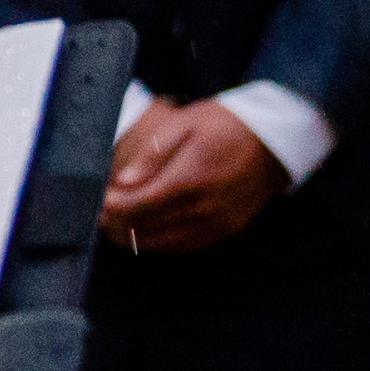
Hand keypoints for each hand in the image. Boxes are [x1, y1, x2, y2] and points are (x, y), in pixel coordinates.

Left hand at [102, 98, 285, 253]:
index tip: (95, 202)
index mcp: (189, 180)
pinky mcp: (225, 232)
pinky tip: (146, 231)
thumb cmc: (225, 125)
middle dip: (117, 225)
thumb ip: (152, 154)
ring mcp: (216, 225)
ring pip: (163, 244)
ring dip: (136, 238)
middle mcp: (202, 209)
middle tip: (98, 215)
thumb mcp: (184, 123)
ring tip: (116, 225)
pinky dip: (160, 242)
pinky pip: (184, 246)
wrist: (274, 141)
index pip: (137, 206)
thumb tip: (122, 182)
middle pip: (146, 230)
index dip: (111, 209)